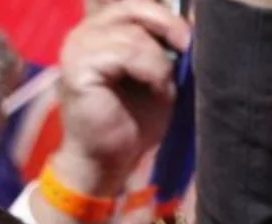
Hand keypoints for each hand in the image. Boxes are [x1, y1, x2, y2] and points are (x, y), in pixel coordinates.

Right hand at [49, 0, 191, 198]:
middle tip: (187, 46)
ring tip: (162, 85)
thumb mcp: (159, 76)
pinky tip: (155, 89)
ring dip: (159, 60)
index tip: (188, 36)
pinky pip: (126, 52)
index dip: (164, 13)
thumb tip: (193, 23)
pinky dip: (150, 70)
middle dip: (167, 23)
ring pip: (134, 32)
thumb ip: (167, 47)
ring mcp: (78, 44)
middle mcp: (87, 30)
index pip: (136, 3)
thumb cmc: (134, 120)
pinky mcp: (78, 64)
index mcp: (104, 29)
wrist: (110, 159)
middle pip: (134, 6)